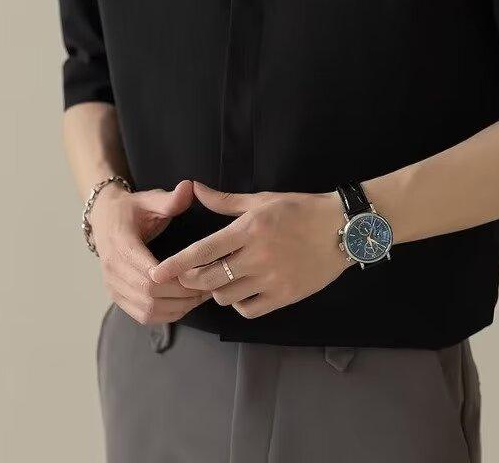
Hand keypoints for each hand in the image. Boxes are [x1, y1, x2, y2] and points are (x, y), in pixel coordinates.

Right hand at [89, 179, 209, 324]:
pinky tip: (185, 304)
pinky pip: (143, 316)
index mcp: (121, 244)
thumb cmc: (133, 209)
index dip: (174, 278)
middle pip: (150, 294)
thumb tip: (189, 187)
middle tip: (208, 286)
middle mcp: (112, 269)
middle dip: (182, 294)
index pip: (147, 272)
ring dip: (177, 307)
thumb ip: (170, 198)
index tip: (200, 273)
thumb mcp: (150, 199)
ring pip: (147, 309)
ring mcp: (113, 286)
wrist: (105, 219)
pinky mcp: (118, 297)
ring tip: (201, 296)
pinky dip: (166, 315)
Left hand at [149, 182, 352, 318]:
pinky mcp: (286, 296)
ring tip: (222, 279)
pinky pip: (249, 309)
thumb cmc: (301, 209)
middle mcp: (258, 256)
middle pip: (209, 278)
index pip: (203, 250)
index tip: (156, 273)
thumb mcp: (263, 200)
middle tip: (188, 276)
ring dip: (217, 290)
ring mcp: (272, 279)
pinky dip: (239, 303)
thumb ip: (226, 201)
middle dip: (191, 279)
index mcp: (250, 229)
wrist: (342, 228)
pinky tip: (242, 291)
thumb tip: (195, 189)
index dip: (176, 263)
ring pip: (226, 296)